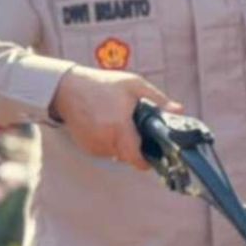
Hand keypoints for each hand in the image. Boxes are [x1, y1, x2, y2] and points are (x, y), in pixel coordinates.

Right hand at [50, 66, 181, 170]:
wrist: (66, 88)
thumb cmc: (101, 85)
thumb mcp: (133, 85)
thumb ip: (158, 100)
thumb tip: (179, 111)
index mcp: (120, 127)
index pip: (137, 158)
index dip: (147, 160)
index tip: (154, 154)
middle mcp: (106, 141)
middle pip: (128, 156)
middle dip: (136, 147)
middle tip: (136, 129)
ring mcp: (94, 146)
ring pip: (117, 154)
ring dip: (122, 144)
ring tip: (119, 121)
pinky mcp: (86, 147)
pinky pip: (105, 150)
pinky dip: (109, 142)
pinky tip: (106, 124)